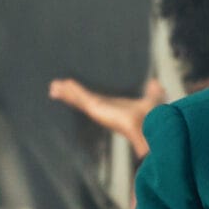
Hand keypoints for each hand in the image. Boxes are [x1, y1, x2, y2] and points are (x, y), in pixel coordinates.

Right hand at [50, 76, 164, 158]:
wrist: (150, 126)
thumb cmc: (152, 116)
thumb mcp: (153, 98)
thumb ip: (153, 91)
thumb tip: (156, 83)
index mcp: (115, 107)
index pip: (96, 99)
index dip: (85, 94)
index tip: (76, 90)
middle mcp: (104, 109)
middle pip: (82, 99)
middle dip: (70, 94)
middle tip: (57, 87)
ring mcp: (98, 109)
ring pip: (78, 98)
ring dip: (66, 92)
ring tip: (53, 86)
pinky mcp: (95, 107)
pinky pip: (80, 96)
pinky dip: (70, 91)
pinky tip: (60, 86)